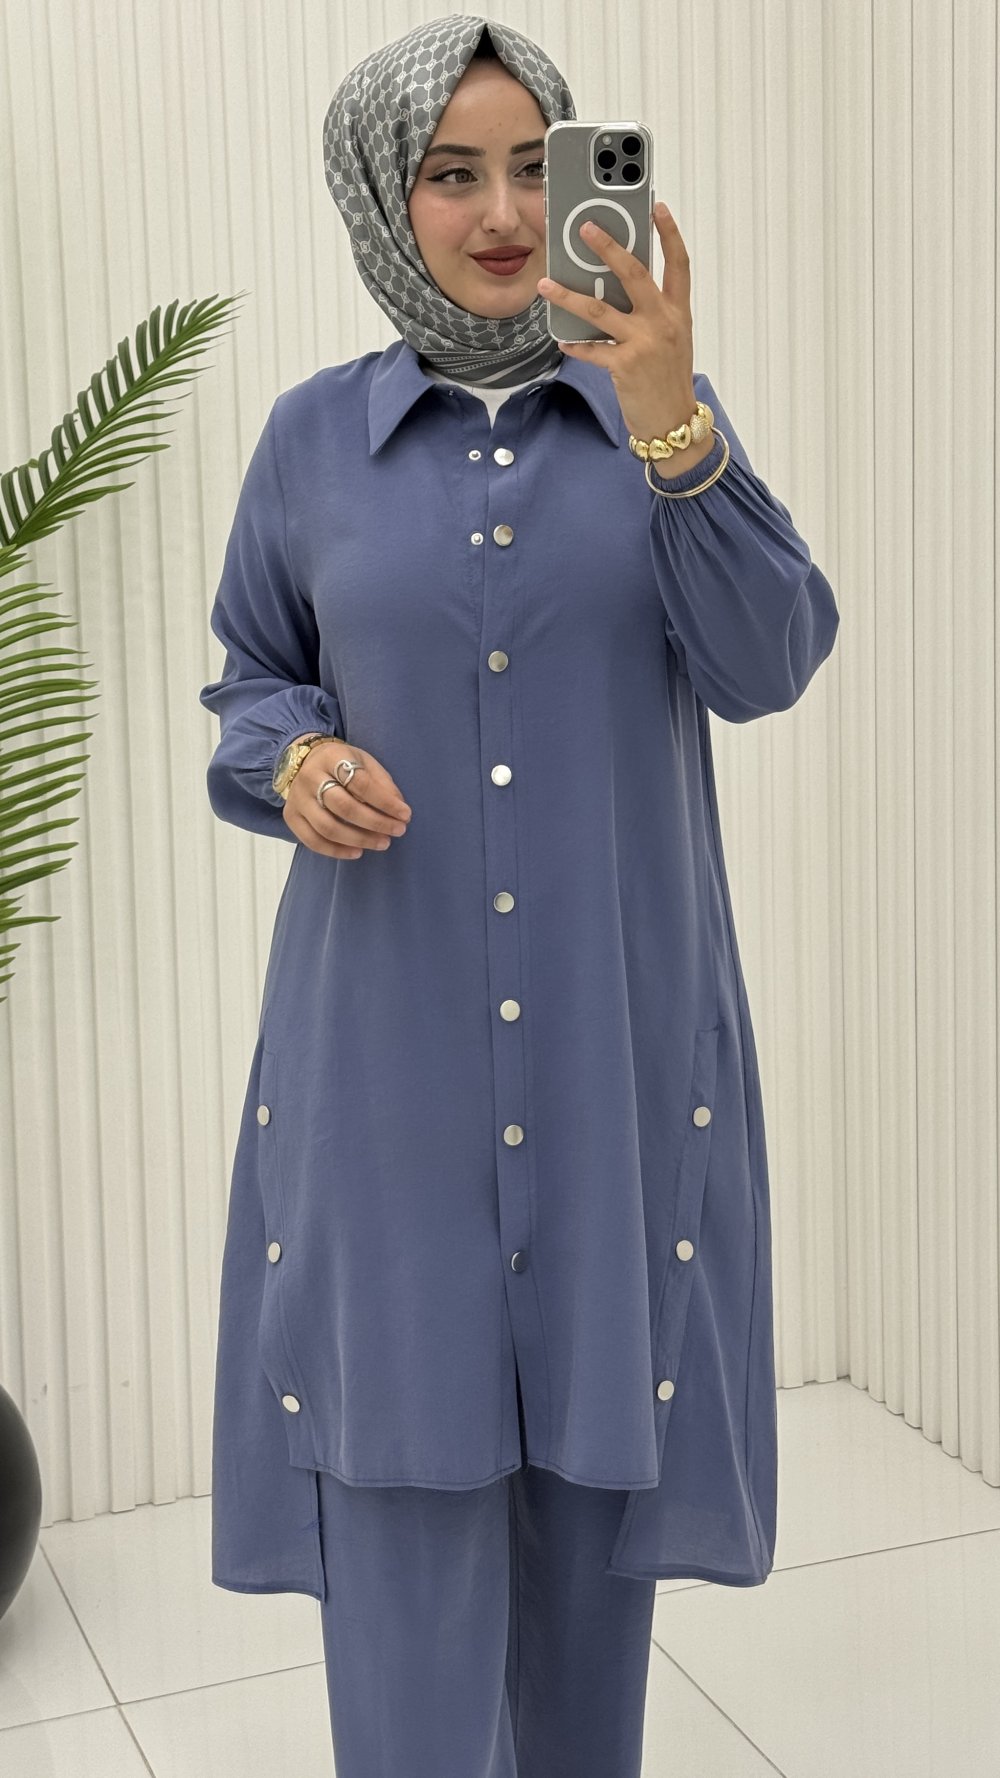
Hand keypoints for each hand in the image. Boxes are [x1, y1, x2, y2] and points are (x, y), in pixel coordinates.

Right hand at [283, 739, 411, 859]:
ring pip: (328, 827)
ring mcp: (297, 799)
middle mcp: (310, 777)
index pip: (360, 783)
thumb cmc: (341, 763)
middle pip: (344, 806)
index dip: (385, 802)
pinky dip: (336, 851)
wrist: (304, 762)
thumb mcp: (364, 762)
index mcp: (331, 757)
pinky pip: (312, 840)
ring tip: (382, 843)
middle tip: (397, 831)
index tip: (405, 815)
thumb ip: (382, 783)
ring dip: (359, 840)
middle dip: (375, 822)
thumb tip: (400, 809)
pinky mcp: (291, 816)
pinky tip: (357, 852)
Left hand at [537, 203, 695, 443]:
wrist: (674, 423)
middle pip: (634, 273)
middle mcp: (663, 322)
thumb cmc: (668, 381)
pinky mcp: (625, 366)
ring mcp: (645, 343)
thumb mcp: (671, 340)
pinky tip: (562, 341)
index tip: (656, 206)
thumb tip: (615, 290)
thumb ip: (651, 313)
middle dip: (609, 247)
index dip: (668, 233)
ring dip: (568, 295)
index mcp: (678, 312)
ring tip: (546, 283)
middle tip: (586, 227)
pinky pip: (591, 350)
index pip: (678, 264)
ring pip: (599, 309)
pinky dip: (575, 345)